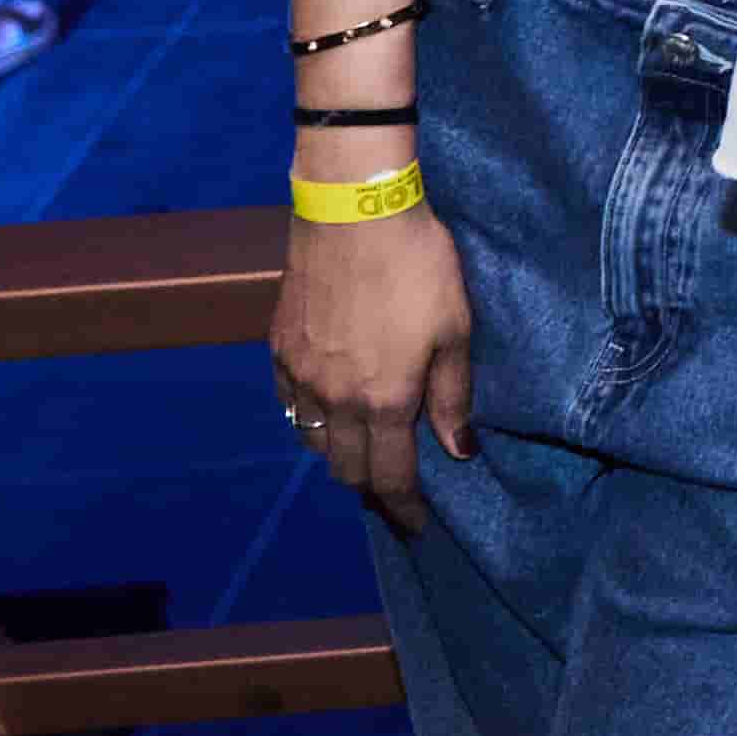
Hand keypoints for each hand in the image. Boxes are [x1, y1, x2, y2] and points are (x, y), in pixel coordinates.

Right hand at [272, 197, 479, 527]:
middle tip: (394, 488)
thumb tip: (458, 448)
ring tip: (364, 448)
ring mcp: (300, 376)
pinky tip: (326, 408)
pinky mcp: (278, 348)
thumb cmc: (417, 266)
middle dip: (372, 487)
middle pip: (347, 468)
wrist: (353, 212)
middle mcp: (335, 400)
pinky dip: (309, 419)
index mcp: (384, 400)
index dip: (404, 507)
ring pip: (313, 441)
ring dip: (339, 454)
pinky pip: (289, 405)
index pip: (390, 477)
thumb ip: (452, 394)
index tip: (417, 524)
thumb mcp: (454, 329)